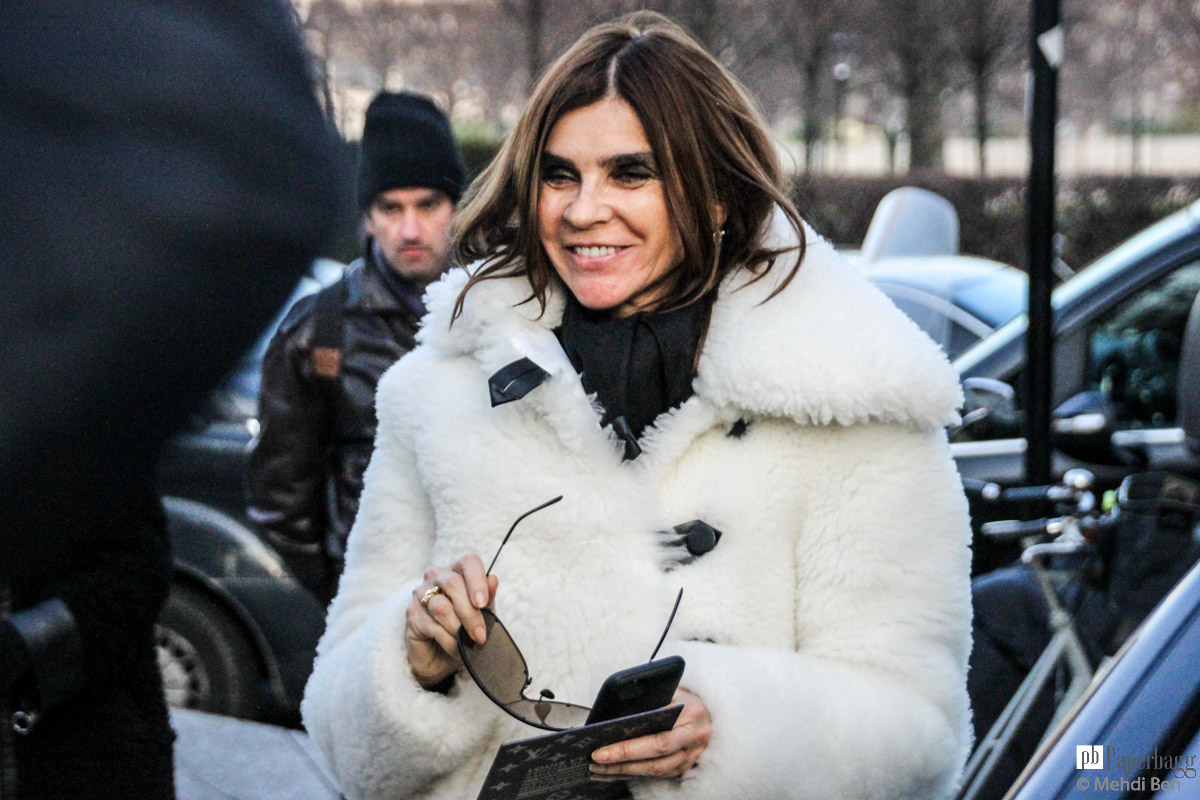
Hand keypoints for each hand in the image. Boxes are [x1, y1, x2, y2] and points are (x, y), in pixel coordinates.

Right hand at [405, 554, 497, 688]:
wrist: (442, 657)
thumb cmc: (465, 628)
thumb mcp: (483, 614)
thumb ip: (488, 597)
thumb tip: (493, 579)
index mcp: (457, 570)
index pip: (468, 562)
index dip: (477, 580)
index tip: (482, 603)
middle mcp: (436, 576)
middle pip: (453, 583)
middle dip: (470, 613)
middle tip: (480, 635)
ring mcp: (420, 594)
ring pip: (441, 607)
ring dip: (458, 629)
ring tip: (468, 644)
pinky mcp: (411, 615)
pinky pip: (432, 626)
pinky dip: (449, 641)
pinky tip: (456, 650)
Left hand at [589, 687, 711, 779]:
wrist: (711, 708)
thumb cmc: (685, 696)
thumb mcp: (672, 690)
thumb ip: (651, 700)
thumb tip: (614, 715)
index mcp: (691, 715)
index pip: (657, 738)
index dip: (628, 748)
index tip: (601, 749)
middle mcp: (694, 739)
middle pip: (655, 760)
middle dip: (621, 762)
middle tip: (594, 761)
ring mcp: (692, 756)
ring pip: (656, 771)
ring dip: (624, 772)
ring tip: (598, 769)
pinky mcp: (686, 767)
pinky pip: (658, 776)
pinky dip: (633, 775)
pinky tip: (614, 772)